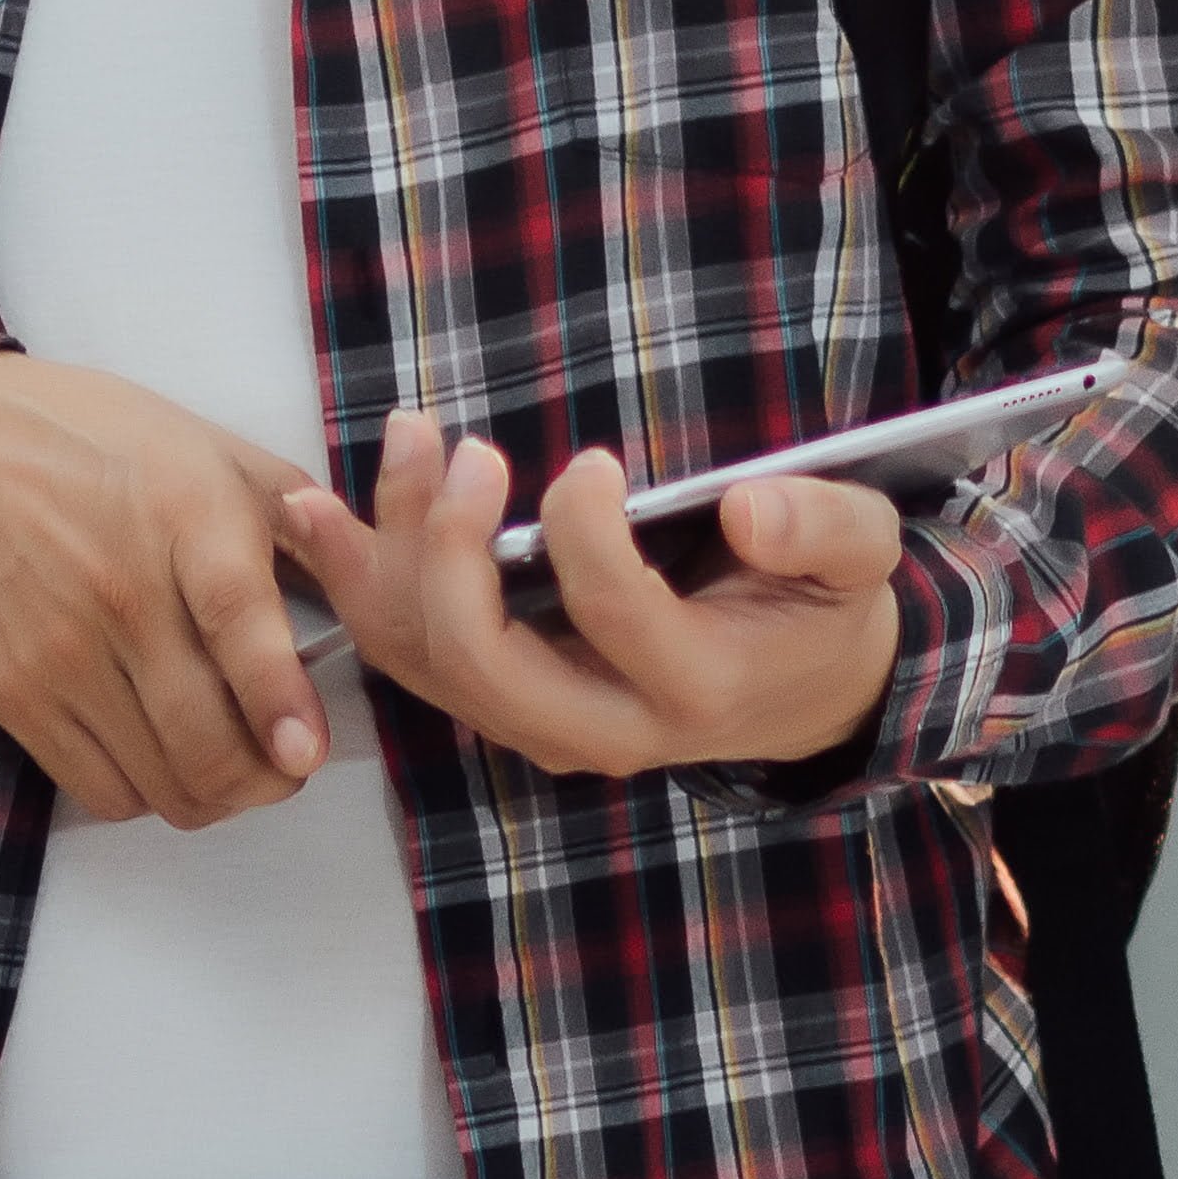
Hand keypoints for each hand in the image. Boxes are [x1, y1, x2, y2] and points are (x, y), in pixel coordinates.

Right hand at [0, 355, 330, 825]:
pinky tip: (159, 755)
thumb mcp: (210, 448)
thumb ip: (297, 513)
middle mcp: (119, 589)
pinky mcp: (12, 691)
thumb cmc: (98, 444)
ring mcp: (58, 650)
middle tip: (286, 767)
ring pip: (158, 781)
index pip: (234, 619)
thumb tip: (371, 573)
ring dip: (211, 795)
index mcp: (182, 513)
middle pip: (201, 734)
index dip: (276, 695)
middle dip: (264, 780)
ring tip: (229, 766)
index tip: (306, 750)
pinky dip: (144, 793)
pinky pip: (97, 787)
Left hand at [277, 409, 903, 781]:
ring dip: (385, 561)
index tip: (593, 461)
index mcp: (694, 687)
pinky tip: (319, 518)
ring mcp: (545, 725)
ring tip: (376, 456)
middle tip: (462, 451)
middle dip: (450, 553)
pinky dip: (361, 588)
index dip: (586, 533)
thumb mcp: (858, 560)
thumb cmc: (822, 611)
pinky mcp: (507, 704)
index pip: (612, 615)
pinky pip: (413, 658)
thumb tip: (750, 505)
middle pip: (486, 662)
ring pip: (431, 664)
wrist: (803, 696)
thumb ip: (820, 528)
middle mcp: (606, 727)